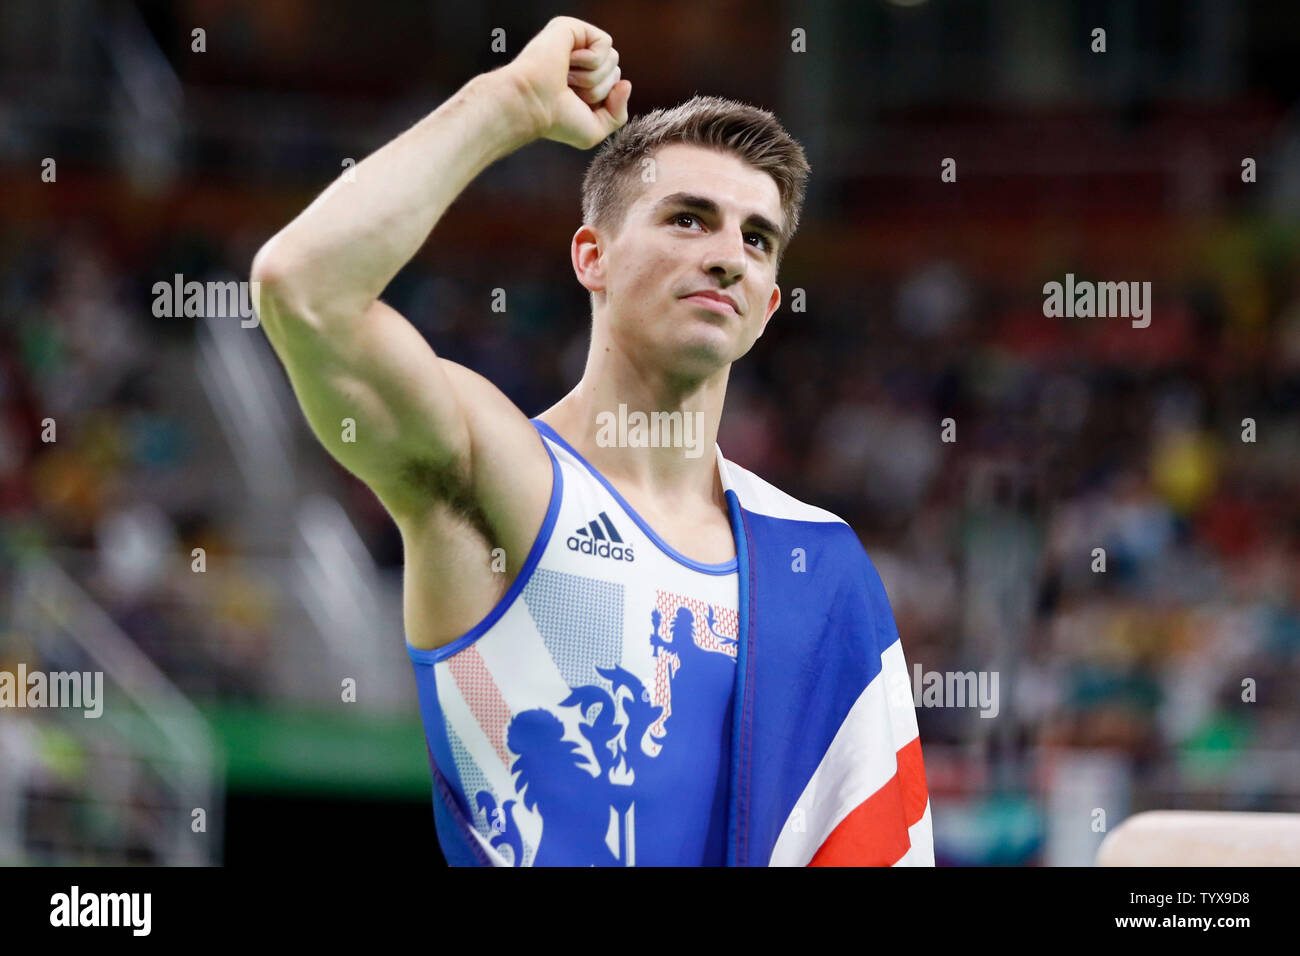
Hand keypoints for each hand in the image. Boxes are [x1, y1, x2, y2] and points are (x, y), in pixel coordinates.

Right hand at [501, 16, 631, 149]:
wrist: (533, 106)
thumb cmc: (557, 121)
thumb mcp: (595, 129)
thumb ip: (619, 114)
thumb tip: (626, 83)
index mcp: (583, 81)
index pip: (616, 84)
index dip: (604, 100)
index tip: (576, 105)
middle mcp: (579, 60)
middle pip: (616, 71)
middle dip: (599, 90)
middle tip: (570, 92)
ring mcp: (575, 43)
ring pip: (613, 59)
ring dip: (593, 78)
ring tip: (566, 78)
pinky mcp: (571, 28)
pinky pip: (605, 44)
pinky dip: (591, 61)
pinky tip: (568, 62)